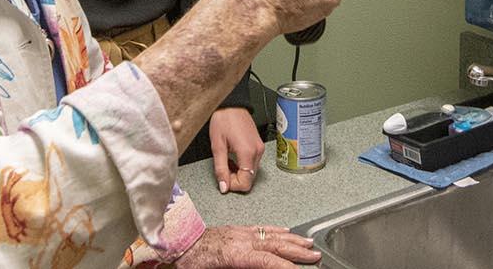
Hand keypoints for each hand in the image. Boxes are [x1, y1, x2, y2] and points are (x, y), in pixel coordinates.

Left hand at [175, 225, 319, 267]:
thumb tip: (259, 267)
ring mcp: (240, 232)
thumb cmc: (190, 260)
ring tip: (309, 244)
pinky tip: (287, 231)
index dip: (284, 267)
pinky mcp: (237, 228)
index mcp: (235, 254)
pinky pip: (262, 227)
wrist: (177, 240)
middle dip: (298, 251)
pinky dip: (278, 230)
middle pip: (276, 245)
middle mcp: (242, 240)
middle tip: (315, 256)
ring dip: (293, 240)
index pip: (267, 261)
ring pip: (272, 234)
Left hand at [210, 107, 265, 193]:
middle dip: (235, 179)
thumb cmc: (223, 119)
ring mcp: (259, 148)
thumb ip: (220, 169)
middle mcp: (257, 151)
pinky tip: (233, 158)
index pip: (246, 183)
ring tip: (227, 161)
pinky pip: (252, 163)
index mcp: (248, 152)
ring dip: (238, 172)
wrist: (231, 104)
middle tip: (223, 169)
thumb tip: (224, 186)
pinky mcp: (258, 146)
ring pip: (251, 172)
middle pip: (250, 178)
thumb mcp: (217, 146)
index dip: (233, 185)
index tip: (224, 179)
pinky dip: (242, 165)